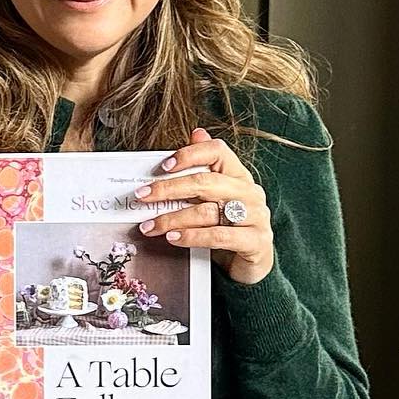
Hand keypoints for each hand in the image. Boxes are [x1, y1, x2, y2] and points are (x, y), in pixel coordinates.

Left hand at [133, 127, 274, 285]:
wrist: (253, 265)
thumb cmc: (229, 229)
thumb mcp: (214, 200)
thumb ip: (204, 171)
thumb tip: (196, 133)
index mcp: (239, 176)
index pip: (217, 151)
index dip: (190, 154)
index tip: (162, 166)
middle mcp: (250, 192)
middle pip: (206, 182)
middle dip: (169, 188)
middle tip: (143, 196)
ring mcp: (256, 216)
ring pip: (208, 211)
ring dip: (173, 218)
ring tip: (150, 226)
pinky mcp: (256, 241)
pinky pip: (218, 236)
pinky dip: (192, 236)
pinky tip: (173, 238)